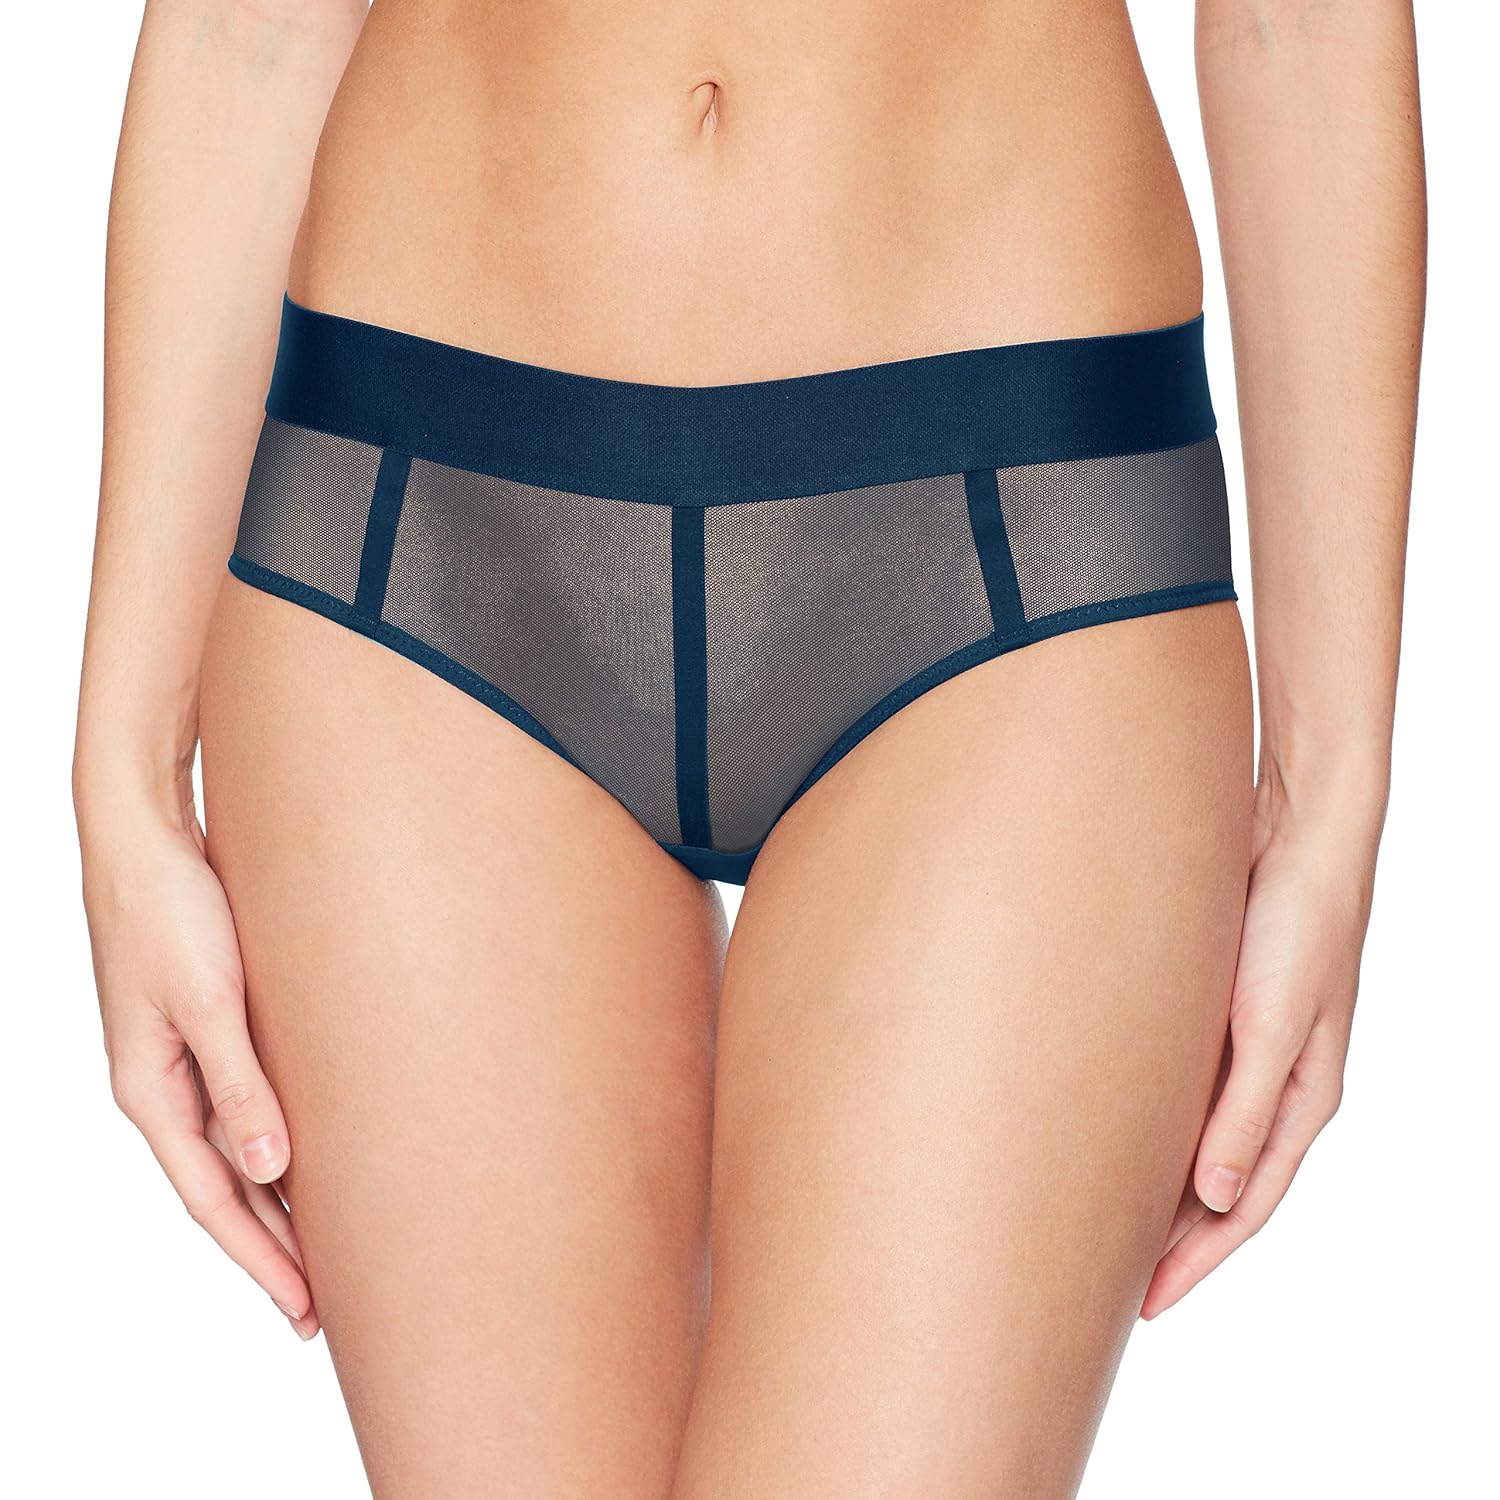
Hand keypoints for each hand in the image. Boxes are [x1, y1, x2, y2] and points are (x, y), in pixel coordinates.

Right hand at [79, 799, 317, 1339]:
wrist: (146, 835)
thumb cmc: (171, 910)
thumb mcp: (209, 1000)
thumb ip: (240, 1084)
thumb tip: (271, 1168)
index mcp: (152, 1092)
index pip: (215, 1199)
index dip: (263, 1258)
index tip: (309, 1310)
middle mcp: (166, 1087)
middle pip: (227, 1187)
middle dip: (273, 1248)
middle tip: (325, 1307)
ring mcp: (185, 1057)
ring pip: (238, 1150)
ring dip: (279, 1200)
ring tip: (327, 1247)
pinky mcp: (210, 1024)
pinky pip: (245, 1104)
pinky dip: (278, 1141)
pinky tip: (310, 1155)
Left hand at [1141, 787, 1381, 1318]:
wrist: (1294, 835)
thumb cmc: (1297, 925)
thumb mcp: (1273, 1024)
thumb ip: (1245, 1111)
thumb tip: (1215, 1199)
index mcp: (1301, 1100)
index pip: (1246, 1207)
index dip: (1198, 1260)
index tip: (1144, 1303)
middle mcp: (1272, 1086)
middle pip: (1217, 1185)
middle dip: (1172, 1238)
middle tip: (1107, 1280)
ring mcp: (1242, 1052)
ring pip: (1192, 1140)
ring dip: (1154, 1184)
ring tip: (1099, 1222)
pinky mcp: (1212, 1016)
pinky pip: (1178, 1091)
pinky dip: (1147, 1124)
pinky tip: (1106, 1134)